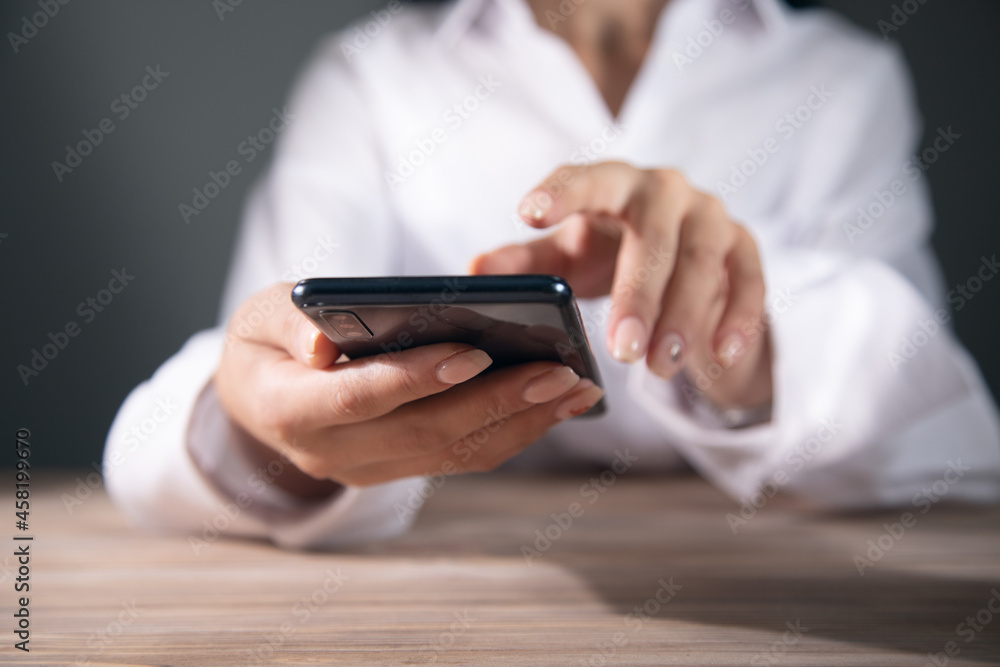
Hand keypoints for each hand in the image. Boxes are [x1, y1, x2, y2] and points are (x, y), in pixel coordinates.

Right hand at [212, 284, 604, 492]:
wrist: (260, 399)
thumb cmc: (264, 344)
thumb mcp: (258, 317)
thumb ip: (288, 324)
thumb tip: (324, 342)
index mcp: (288, 411)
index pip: (359, 399)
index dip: (416, 378)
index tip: (475, 353)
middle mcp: (331, 453)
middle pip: (425, 432)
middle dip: (497, 402)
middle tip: (558, 372)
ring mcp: (368, 469)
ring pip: (454, 453)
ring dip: (520, 423)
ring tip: (574, 389)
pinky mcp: (399, 468)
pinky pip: (461, 457)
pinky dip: (511, 432)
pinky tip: (552, 405)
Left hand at [472, 162, 771, 409]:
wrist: (679, 264)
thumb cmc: (609, 254)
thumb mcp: (566, 260)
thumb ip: (526, 265)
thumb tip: (474, 272)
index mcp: (613, 184)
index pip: (587, 178)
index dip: (560, 193)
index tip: (529, 213)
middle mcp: (665, 191)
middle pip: (653, 234)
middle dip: (638, 294)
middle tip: (620, 351)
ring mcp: (711, 216)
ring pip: (702, 262)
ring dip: (684, 317)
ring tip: (658, 367)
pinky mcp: (745, 248)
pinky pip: (751, 281)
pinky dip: (738, 319)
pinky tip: (719, 356)